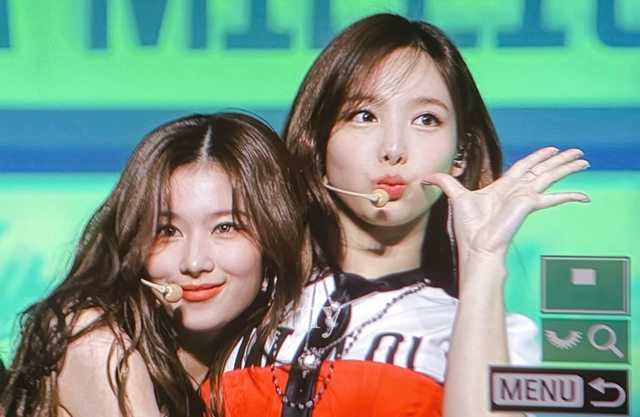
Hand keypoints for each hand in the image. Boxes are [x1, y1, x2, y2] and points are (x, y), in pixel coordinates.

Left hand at [423, 147, 589, 260]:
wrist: (478, 248)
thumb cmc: (469, 230)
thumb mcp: (456, 197)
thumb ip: (444, 183)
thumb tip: (426, 177)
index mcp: (503, 188)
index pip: (523, 167)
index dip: (537, 157)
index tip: (550, 150)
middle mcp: (517, 191)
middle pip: (541, 169)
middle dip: (559, 159)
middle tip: (577, 151)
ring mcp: (525, 197)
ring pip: (550, 176)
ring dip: (567, 167)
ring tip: (584, 160)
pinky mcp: (529, 204)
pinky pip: (552, 198)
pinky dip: (568, 197)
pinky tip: (584, 197)